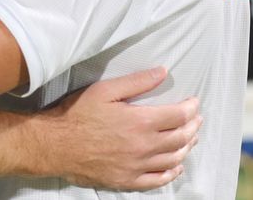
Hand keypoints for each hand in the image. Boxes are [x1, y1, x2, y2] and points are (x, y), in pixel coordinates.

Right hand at [31, 67, 198, 189]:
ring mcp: (137, 166)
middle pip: (180, 138)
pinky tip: (176, 166)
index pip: (178, 116)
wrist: (55, 145)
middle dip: (193, 127)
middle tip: (197, 119)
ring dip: (186, 148)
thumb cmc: (77, 114)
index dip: (191, 108)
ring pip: (173, 159)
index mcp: (140, 122)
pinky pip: (158, 180)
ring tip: (191, 138)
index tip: (195, 102)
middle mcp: (144, 146)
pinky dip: (171, 173)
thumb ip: (136, 82)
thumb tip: (162, 72)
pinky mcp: (127, 180)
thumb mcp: (105, 90)